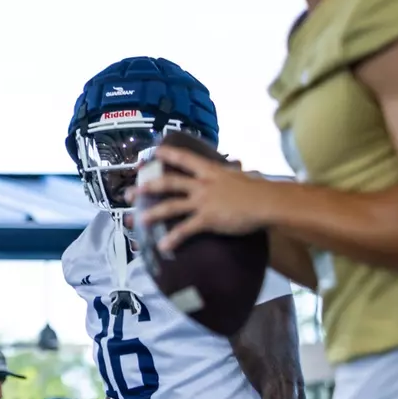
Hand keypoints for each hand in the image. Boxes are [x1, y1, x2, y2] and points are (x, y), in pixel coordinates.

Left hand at [134, 145, 276, 253]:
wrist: (267, 202)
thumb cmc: (259, 190)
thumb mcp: (242, 176)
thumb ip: (233, 172)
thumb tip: (239, 166)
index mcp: (211, 171)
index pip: (185, 158)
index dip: (168, 154)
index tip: (154, 152)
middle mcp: (202, 184)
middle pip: (169, 182)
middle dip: (147, 187)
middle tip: (130, 193)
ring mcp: (203, 201)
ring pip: (171, 206)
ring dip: (153, 213)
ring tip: (138, 220)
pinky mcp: (207, 218)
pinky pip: (185, 229)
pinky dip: (172, 239)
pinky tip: (162, 246)